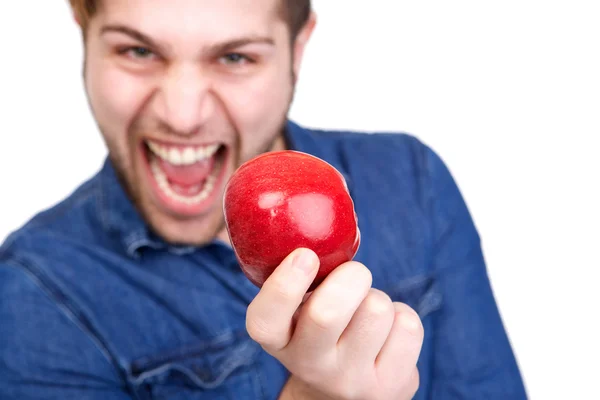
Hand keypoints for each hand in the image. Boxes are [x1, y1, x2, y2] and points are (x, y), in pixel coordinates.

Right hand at [246, 248, 423, 399]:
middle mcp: (309, 365)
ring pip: (376, 310)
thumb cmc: (320, 329)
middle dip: (350, 276)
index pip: (265, 321)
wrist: (345, 391)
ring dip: (377, 298)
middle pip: (327, 313)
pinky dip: (402, 316)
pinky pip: (408, 325)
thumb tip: (339, 198)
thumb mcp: (298, 309)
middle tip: (353, 274)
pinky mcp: (390, 385)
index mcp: (277, 340)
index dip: (285, 285)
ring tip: (366, 312)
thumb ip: (302, 269)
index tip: (306, 255)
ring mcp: (350, 380)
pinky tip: (387, 333)